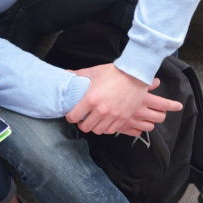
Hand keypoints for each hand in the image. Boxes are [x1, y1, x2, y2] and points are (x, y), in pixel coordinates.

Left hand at [66, 64, 180, 134]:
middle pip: (85, 127)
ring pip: (98, 130)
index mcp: (91, 99)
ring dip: (94, 126)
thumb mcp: (94, 72)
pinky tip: (105, 121)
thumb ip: (78, 75)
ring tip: (94, 120)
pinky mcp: (123, 118)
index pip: (73, 117)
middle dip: (81, 123)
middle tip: (82, 119)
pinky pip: (111, 130)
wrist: (136, 74)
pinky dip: (106, 127)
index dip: (71, 117)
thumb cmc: (115, 72)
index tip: (72, 115)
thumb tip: (66, 73)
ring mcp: (113, 115)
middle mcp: (101, 110)